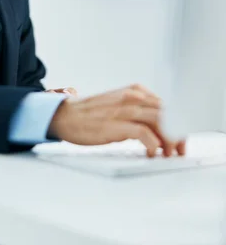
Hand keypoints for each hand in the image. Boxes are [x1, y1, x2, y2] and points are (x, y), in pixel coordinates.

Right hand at [48, 83, 185, 157]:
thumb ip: (138, 111)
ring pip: (160, 121)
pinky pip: (144, 133)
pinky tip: (151, 153)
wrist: (66, 115)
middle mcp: (132, 97)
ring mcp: (124, 109)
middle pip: (167, 113)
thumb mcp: (119, 105)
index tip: (180, 139)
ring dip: (169, 140)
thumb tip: (158, 129)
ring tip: (167, 154)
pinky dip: (153, 145)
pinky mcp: (116, 124)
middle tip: (178, 150)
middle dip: (177, 133)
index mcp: (135, 91)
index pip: (167, 105)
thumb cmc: (92, 114)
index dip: (178, 123)